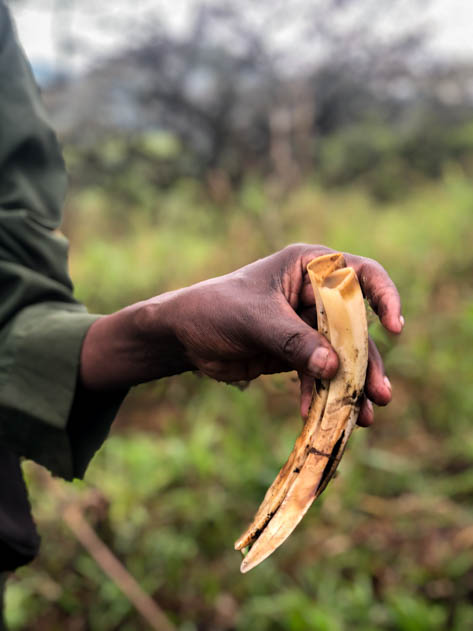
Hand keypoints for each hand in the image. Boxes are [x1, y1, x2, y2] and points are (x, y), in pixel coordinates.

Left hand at [81, 244, 401, 425]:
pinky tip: (317, 415)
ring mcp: (307, 325)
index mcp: (309, 268)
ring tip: (362, 417)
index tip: (396, 327)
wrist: (185, 336)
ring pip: (341, 355)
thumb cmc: (215, 310)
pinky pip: (319, 373)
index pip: (360, 275)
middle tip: (378, 393)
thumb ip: (294, 342)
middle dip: (366, 361)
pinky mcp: (297, 351)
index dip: (384, 297)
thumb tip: (335, 369)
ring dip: (350, 386)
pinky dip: (320, 394)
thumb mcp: (255, 321)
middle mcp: (315, 294)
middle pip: (356, 326)